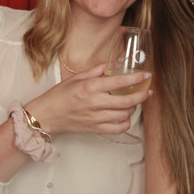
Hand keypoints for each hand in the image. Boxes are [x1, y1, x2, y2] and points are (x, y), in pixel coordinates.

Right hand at [31, 65, 150, 137]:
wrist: (46, 115)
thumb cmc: (59, 96)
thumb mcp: (76, 77)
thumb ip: (96, 70)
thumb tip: (112, 64)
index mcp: (91, 87)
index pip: (120, 82)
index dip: (136, 79)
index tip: (146, 76)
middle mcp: (95, 103)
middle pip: (126, 101)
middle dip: (141, 96)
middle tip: (148, 92)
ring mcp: (95, 118)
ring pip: (124, 115)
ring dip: (133, 109)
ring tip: (134, 103)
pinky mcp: (94, 129)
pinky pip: (116, 129)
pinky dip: (125, 124)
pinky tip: (125, 118)